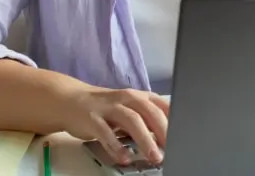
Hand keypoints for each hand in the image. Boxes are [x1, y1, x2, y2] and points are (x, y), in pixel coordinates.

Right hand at [54, 85, 169, 164]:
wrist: (70, 100)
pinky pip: (106, 133)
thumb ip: (147, 120)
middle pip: (150, 112)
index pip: (162, 106)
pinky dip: (117, 146)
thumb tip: (168, 136)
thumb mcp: (130, 109)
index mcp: (139, 96)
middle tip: (171, 150)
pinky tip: (124, 157)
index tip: (183, 137)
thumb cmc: (106, 108)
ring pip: (131, 120)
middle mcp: (126, 98)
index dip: (174, 121)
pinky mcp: (92, 119)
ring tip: (154, 156)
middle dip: (163, 132)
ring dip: (145, 140)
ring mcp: (109, 107)